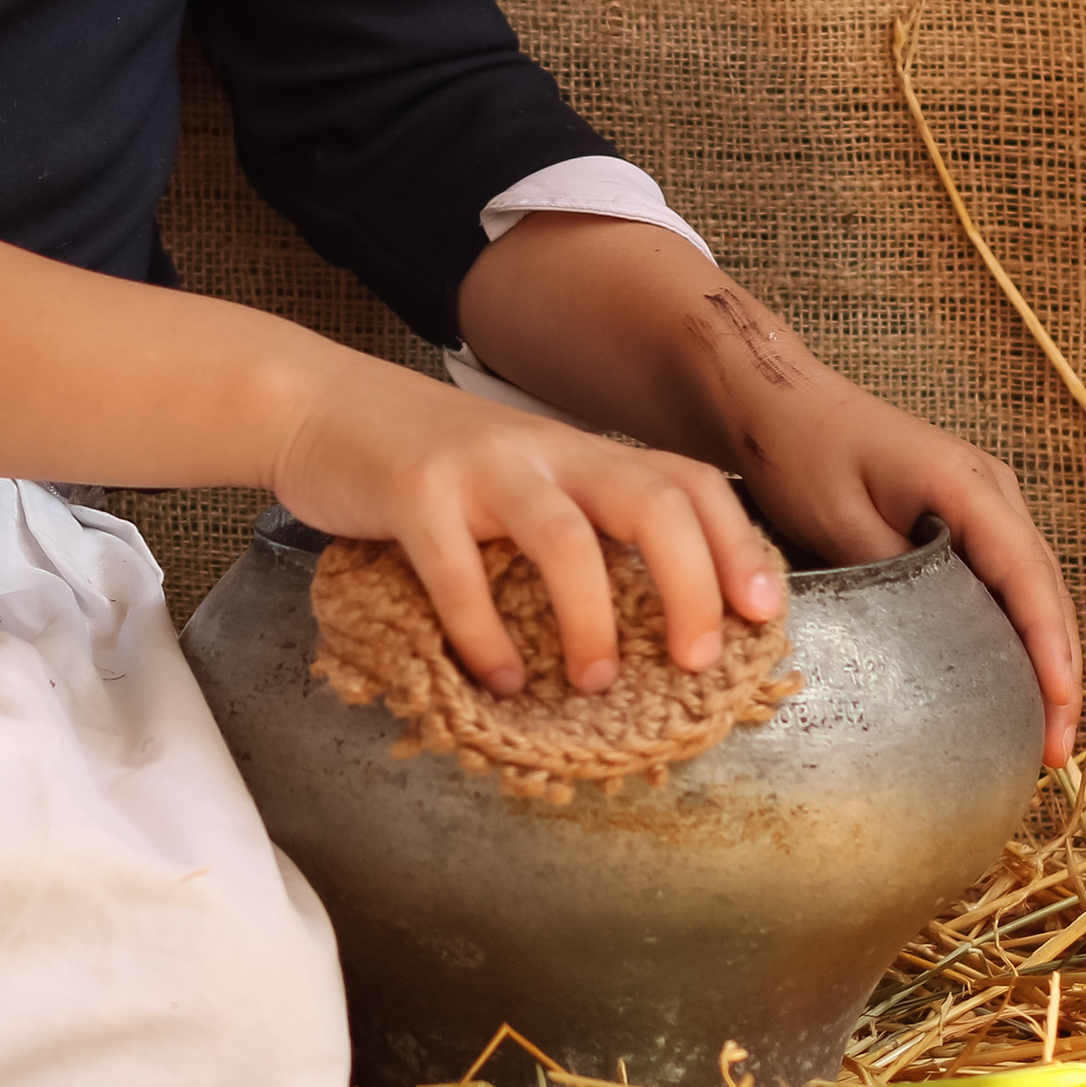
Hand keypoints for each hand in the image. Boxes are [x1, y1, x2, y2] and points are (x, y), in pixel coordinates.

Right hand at [0, 212, 778, 693]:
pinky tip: (498, 677)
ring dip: (592, 614)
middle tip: (697, 661)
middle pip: (653, 502)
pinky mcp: (413, 491)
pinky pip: (458, 565)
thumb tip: (666, 619)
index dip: (740, 547)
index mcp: (586, 454)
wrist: (320, 406)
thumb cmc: (436, 468)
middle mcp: (548, 451)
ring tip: (595, 680)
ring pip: (564, 534)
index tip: (765, 616)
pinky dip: (485, 629)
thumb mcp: (526, 482)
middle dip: (693, 582)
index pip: (691, 485)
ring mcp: (482, 466)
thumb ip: (585, 527)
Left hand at [456, 215, 1082, 767]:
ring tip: (1041, 736)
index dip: (1049, 647)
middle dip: (1057, 671)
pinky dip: (1013, 633)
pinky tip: (1007, 685)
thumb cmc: (797, 452)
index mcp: (967, 485)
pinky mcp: (962, 517)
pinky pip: (1004, 582)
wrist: (772, 401)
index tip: (1059, 708)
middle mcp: (992, 489)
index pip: (1026, 576)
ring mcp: (984, 500)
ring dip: (1040, 657)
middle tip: (1053, 752)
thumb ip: (890, 578)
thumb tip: (931, 651)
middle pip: (1045, 589)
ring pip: (1031, 590)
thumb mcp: (834, 520)